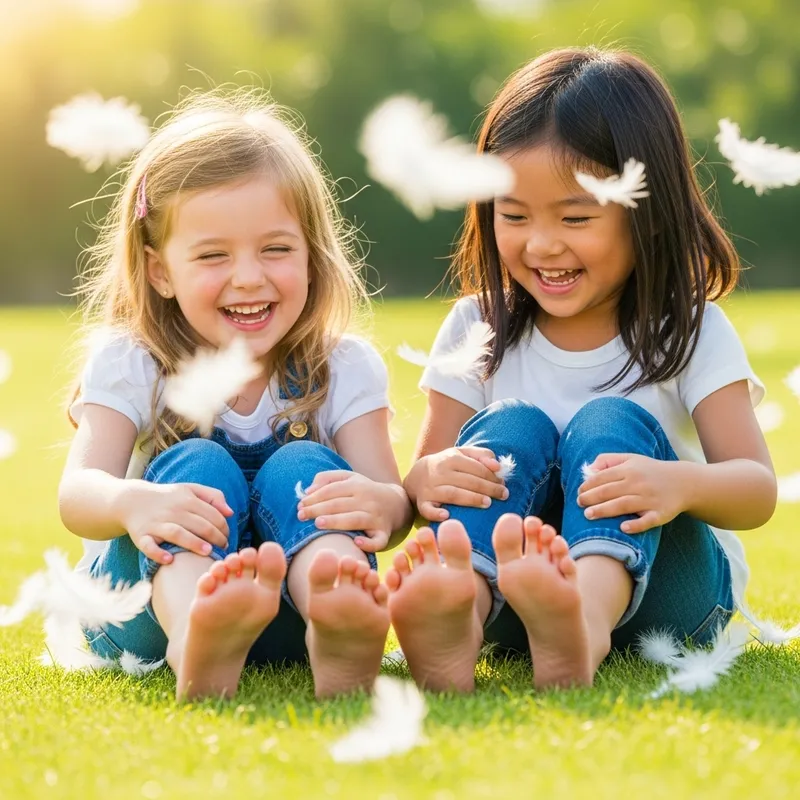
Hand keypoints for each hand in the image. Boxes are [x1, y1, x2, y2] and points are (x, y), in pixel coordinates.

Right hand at [118, 481, 232, 562]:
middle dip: (215, 537)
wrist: (132, 500)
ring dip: (193, 543)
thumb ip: (213, 496)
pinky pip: (148, 546)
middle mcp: (172, 511)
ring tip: (207, 552)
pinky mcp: (141, 535)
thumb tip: (230, 512)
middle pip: (198, 524)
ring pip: (177, 533)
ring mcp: (156, 523)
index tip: (227, 538)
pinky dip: (158, 553)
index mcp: (187, 499)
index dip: (223, 527)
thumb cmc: (168, 498)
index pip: (212, 514)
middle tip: (223, 548)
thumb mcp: (190, 489)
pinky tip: (169, 559)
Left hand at [297, 471, 402, 551]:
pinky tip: (357, 543)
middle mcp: (367, 500)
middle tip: (301, 516)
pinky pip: (378, 540)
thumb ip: (327, 479)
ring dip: (337, 521)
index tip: (300, 505)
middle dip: (319, 509)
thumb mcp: (350, 478)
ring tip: (319, 523)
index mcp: (357, 485)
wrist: (397, 504)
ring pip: (355, 519)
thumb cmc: (365, 492)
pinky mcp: (384, 533)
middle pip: (340, 504)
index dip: (315, 497)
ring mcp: (376, 517)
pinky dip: (369, 543)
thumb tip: (308, 491)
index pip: (332, 490)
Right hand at [405, 446, 507, 522]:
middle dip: (488, 488)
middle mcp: (439, 472)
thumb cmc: (448, 465)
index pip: (476, 468)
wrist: (417, 476)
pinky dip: (435, 513)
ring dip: (471, 499)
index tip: (504, 484)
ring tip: (488, 503)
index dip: (492, 476)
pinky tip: (446, 516)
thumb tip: (497, 466)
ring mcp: (430, 488)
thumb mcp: (462, 454)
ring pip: (453, 494)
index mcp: (451, 458)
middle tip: (504, 495)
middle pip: (468, 481)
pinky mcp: (422, 503)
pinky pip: (427, 509)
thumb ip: (482, 455)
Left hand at [577, 454, 685, 533]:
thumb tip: (588, 470)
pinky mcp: (660, 513)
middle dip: (591, 497)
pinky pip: (647, 520)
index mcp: (629, 470)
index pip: (603, 477)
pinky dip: (636, 525)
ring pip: (623, 505)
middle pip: (610, 491)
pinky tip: (623, 528)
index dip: (588, 485)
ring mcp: (649, 499)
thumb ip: (608, 461)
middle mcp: (638, 483)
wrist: (683, 482)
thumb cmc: (650, 471)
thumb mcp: (630, 459)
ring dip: (604, 510)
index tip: (579, 492)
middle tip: (579, 503)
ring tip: (588, 515)